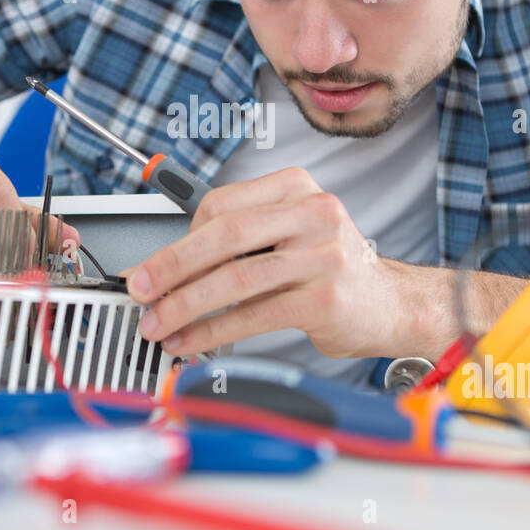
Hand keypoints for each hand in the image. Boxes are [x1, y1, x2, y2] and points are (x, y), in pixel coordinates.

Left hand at [123, 167, 406, 358]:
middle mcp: (313, 212)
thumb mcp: (286, 237)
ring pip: (235, 277)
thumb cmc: (329, 270)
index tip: (150, 267)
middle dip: (171, 266)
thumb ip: (232, 244)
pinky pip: (254, 314)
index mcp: (296, 187)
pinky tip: (191, 342)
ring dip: (186, 306)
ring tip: (158, 324)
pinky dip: (214, 331)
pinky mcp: (326, 297)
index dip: (179, 239)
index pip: (220, 205)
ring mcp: (324, 254)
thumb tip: (159, 270)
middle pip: (224, 235)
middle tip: (139, 290)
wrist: (390, 304)